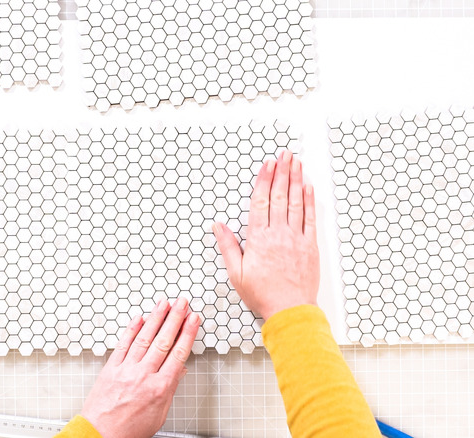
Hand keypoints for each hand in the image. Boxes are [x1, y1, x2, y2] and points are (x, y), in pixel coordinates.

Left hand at [81, 298, 200, 437]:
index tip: (193, 320)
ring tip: (164, 303)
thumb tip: (179, 371)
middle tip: (182, 302)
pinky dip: (132, 329)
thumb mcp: (159, 415)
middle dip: (175, 318)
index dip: (187, 333)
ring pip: (144, 337)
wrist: (100, 435)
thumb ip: (169, 390)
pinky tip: (139, 318)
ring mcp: (126, 369)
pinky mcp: (111, 368)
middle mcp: (143, 375)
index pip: (178, 354)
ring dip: (156, 318)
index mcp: (159, 388)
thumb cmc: (128, 430)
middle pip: (163, 340)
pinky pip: (123, 344)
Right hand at [212, 150, 319, 319]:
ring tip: (296, 163)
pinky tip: (308, 188)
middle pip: (279, 196)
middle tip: (284, 155)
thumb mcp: (236, 272)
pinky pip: (310, 218)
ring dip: (296, 180)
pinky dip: (310, 201)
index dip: (263, 180)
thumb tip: (218, 225)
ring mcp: (296, 238)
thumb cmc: (262, 294)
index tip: (267, 165)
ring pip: (296, 202)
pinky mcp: (310, 245)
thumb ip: (227, 246)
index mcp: (258, 239)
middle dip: (281, 172)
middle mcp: (278, 234)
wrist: (290, 310)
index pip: (260, 202)